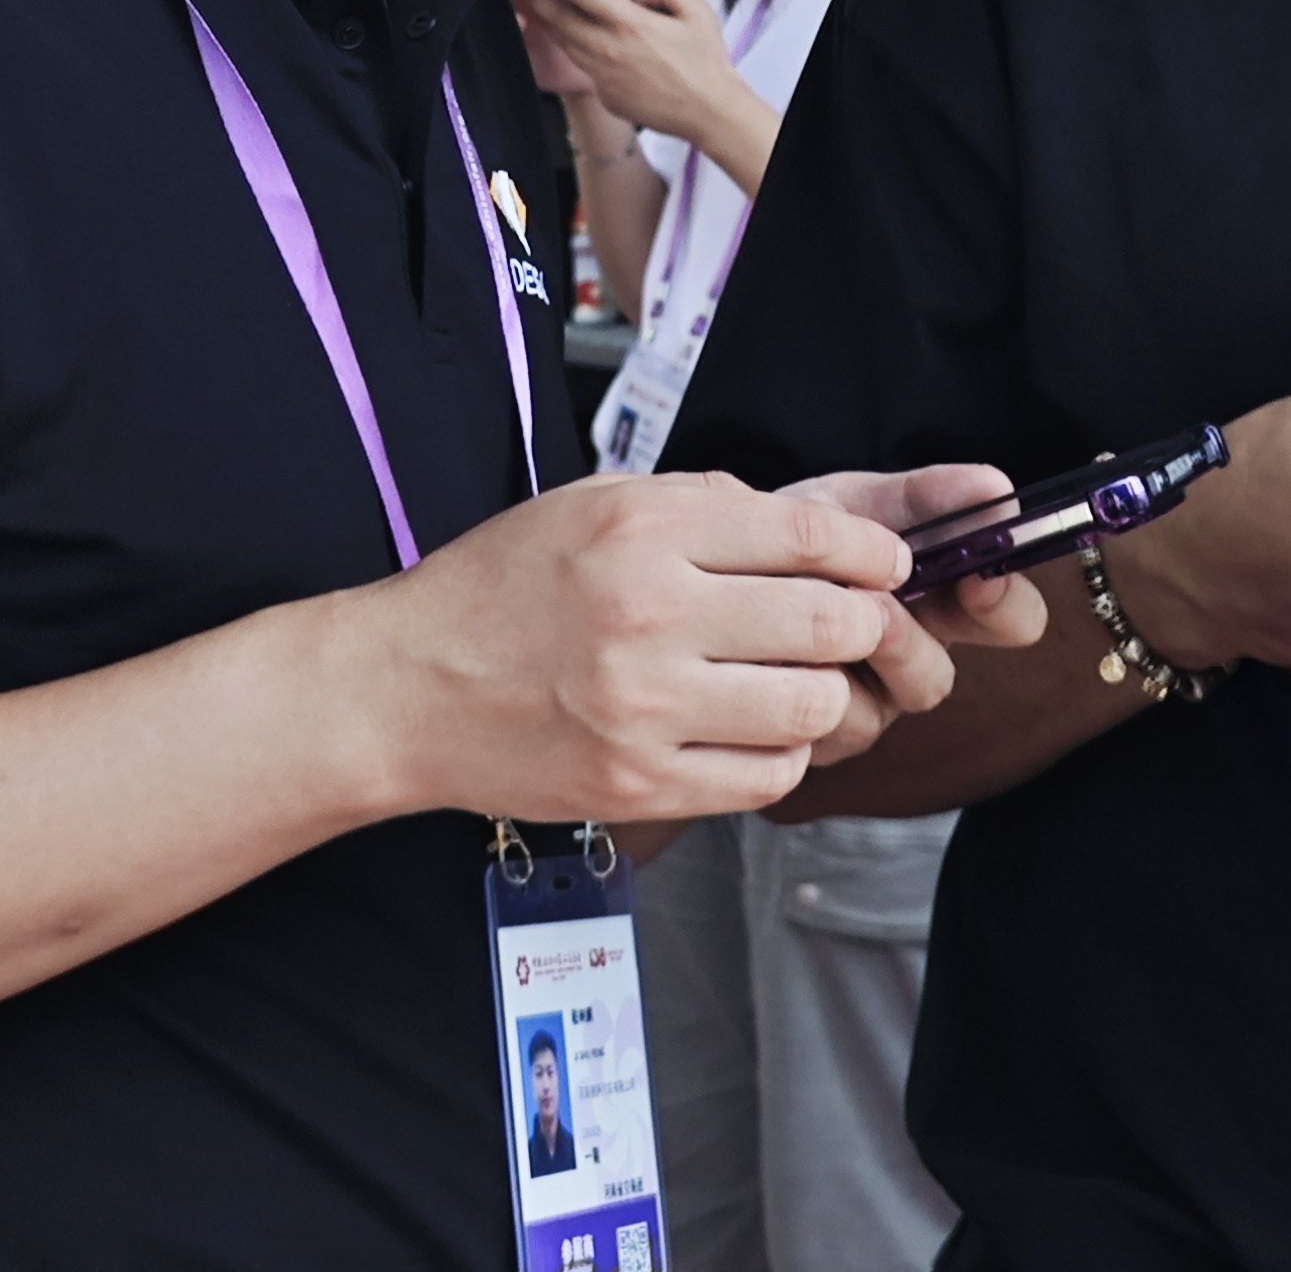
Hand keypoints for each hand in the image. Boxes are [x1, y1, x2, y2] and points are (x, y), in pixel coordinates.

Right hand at [364, 470, 935, 824]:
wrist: (405, 686)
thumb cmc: (501, 585)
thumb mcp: (592, 504)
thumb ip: (700, 504)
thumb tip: (809, 530)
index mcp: (642, 530)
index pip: (807, 535)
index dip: (870, 553)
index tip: (884, 564)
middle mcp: (648, 615)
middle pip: (827, 623)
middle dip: (864, 623)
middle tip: (856, 623)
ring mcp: (644, 709)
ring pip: (810, 706)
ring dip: (825, 692)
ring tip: (799, 677)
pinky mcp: (637, 786)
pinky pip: (764, 776)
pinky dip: (781, 752)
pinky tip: (754, 728)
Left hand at [505, 0, 750, 152]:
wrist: (709, 113)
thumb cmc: (707, 63)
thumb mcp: (698, 10)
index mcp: (630, 24)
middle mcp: (609, 49)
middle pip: (559, 19)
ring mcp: (603, 76)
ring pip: (567, 44)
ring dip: (551, 24)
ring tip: (541, 7)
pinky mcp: (606, 96)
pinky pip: (586, 66)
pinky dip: (579, 50)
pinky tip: (581, 42)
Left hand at [782, 463, 1049, 762]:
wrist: (705, 567)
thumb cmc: (789, 538)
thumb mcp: (853, 504)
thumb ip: (924, 499)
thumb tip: (997, 489)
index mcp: (934, 603)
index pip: (1010, 621)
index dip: (1008, 605)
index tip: (984, 576)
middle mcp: (902, 663)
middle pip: (938, 681)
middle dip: (911, 641)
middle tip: (882, 606)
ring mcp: (855, 705)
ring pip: (874, 709)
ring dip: (847, 661)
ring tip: (818, 620)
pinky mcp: (807, 737)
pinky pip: (821, 725)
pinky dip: (800, 681)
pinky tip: (769, 650)